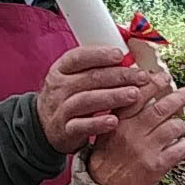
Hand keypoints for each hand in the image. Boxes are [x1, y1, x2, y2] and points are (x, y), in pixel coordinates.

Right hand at [37, 46, 161, 152]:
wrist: (44, 126)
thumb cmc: (68, 97)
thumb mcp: (74, 78)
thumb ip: (95, 69)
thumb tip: (128, 60)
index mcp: (61, 69)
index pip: (79, 57)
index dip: (100, 55)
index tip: (120, 54)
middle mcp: (59, 87)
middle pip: (90, 78)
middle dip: (119, 76)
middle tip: (141, 77)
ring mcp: (61, 109)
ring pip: (87, 100)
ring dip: (112, 96)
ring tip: (134, 95)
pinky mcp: (65, 130)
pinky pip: (82, 126)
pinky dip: (98, 124)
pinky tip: (114, 121)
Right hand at [84, 85, 184, 184]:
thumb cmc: (109, 156)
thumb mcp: (107, 129)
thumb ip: (122, 110)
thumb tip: (141, 88)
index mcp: (119, 121)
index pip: (138, 94)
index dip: (154, 82)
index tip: (164, 77)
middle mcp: (132, 132)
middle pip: (161, 108)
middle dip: (179, 97)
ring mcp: (145, 149)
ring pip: (173, 126)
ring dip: (181, 123)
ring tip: (179, 125)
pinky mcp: (156, 165)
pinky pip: (179, 148)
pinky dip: (184, 143)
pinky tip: (180, 143)